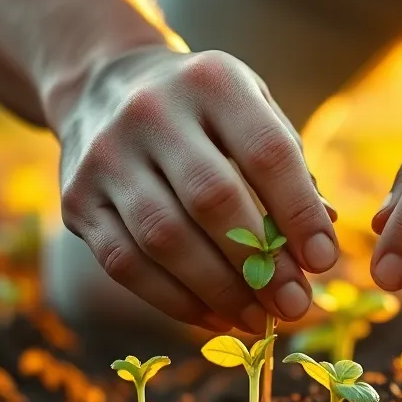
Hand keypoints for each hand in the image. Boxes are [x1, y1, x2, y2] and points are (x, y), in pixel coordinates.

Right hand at [53, 47, 338, 333]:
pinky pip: (126, 264)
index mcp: (212, 82)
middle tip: (295, 304)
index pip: (266, 153)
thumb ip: (288, 168)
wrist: (103, 85)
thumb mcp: (251, 111)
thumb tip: (322, 239)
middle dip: (260, 263)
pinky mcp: (77, 199)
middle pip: (212, 200)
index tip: (325, 261)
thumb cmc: (204, 111)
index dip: (300, 213)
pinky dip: (176, 301)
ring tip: (259, 319)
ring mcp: (106, 156)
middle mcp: (152, 112)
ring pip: (165, 239)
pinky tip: (216, 318)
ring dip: (220, 291)